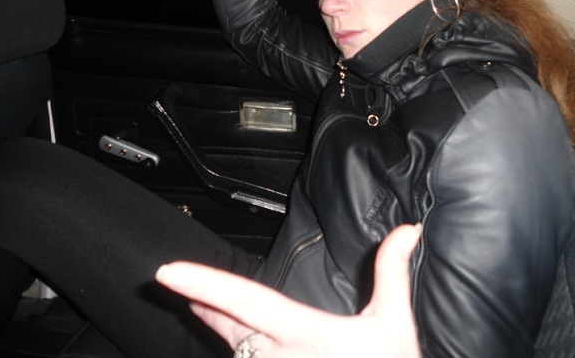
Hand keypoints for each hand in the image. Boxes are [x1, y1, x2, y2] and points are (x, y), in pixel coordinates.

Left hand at [156, 224, 422, 357]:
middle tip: (178, 283)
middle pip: (232, 327)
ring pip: (240, 352)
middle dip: (206, 304)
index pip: (247, 301)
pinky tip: (246, 347)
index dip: (205, 283)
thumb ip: (392, 272)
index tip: (167, 272)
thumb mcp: (394, 324)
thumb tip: (407, 229)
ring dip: (229, 333)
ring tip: (207, 311)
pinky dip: (246, 353)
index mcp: (306, 333)